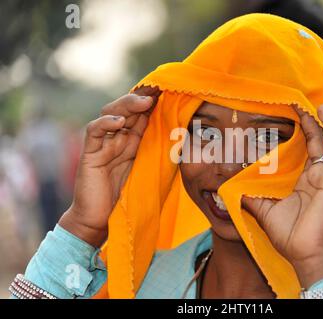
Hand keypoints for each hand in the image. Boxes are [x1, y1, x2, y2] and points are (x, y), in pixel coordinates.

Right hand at [59, 86, 160, 246]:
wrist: (100, 220)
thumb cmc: (126, 198)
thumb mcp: (148, 171)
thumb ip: (159, 154)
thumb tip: (183, 139)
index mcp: (132, 141)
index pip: (141, 115)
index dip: (153, 102)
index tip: (170, 90)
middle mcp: (117, 138)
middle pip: (126, 109)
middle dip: (142, 97)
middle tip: (158, 89)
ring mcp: (102, 144)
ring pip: (110, 113)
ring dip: (127, 105)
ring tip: (143, 101)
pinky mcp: (89, 153)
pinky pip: (94, 131)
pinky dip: (105, 124)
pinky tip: (119, 123)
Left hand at [242, 105, 322, 287]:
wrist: (303, 255)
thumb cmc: (288, 234)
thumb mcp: (263, 208)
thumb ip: (250, 195)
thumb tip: (229, 186)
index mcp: (306, 178)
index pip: (308, 146)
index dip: (303, 128)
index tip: (292, 111)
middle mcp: (320, 174)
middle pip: (321, 140)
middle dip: (314, 120)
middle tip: (303, 103)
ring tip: (321, 108)